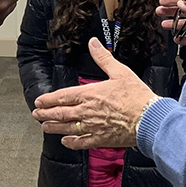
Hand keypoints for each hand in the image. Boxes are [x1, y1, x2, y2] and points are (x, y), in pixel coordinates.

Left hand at [32, 38, 156, 149]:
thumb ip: (103, 58)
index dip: (48, 99)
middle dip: (46, 113)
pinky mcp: (100, 139)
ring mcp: (92, 127)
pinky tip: (65, 141)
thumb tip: (93, 43)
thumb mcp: (120, 72)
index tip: (39, 100)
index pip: (63, 96)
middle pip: (60, 113)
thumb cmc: (136, 96)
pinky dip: (71, 143)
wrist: (149, 119)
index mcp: (90, 94)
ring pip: (67, 128)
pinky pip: (81, 142)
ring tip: (45, 127)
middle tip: (36, 114)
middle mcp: (87, 111)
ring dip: (53, 127)